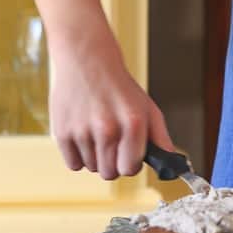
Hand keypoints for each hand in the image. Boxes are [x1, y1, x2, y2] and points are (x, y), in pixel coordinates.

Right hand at [49, 29, 174, 179]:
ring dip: (95, 157)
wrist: (86, 60)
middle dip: (113, 162)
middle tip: (112, 142)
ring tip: (97, 131)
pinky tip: (83, 134)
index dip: (130, 163)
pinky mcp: (62, 132)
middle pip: (110, 173)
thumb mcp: (147, 107)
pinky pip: (73, 164)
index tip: (128, 154)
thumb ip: (160, 137)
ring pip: (91, 168)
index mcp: (132, 123)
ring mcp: (82, 132)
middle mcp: (107, 129)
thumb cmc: (118, 86)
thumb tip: (171, 162)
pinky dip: (78, 155)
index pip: (130, 168)